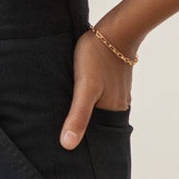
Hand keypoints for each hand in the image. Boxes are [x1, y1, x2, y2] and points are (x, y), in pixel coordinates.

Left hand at [59, 25, 136, 148]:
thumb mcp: (84, 88)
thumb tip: (68, 145)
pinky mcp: (113, 80)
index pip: (96, 135)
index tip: (65, 148)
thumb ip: (78, 116)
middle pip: (97, 122)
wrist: (115, 30)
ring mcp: (117, 92)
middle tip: (60, 134)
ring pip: (98, 109)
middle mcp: (118, 105)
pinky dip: (90, 100)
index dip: (82, 141)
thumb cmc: (96, 57)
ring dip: (84, 112)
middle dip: (82, 128)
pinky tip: (77, 97)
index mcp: (113, 111)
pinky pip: (100, 96)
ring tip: (66, 117)